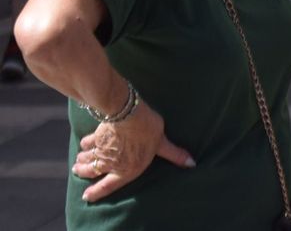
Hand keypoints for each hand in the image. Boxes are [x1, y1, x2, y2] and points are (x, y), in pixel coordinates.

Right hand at [73, 101, 193, 201]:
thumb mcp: (161, 143)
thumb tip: (192, 164)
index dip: (96, 193)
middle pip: (91, 172)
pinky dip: (84, 145)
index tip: (86, 196)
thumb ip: (173, 154)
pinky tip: (83, 144)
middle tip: (78, 170)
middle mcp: (110, 163)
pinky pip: (86, 143)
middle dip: (84, 172)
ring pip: (86, 158)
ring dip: (82, 161)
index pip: (107, 186)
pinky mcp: (95, 137)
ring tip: (78, 162)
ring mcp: (100, 150)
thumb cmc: (147, 130)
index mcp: (126, 170)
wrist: (126, 114)